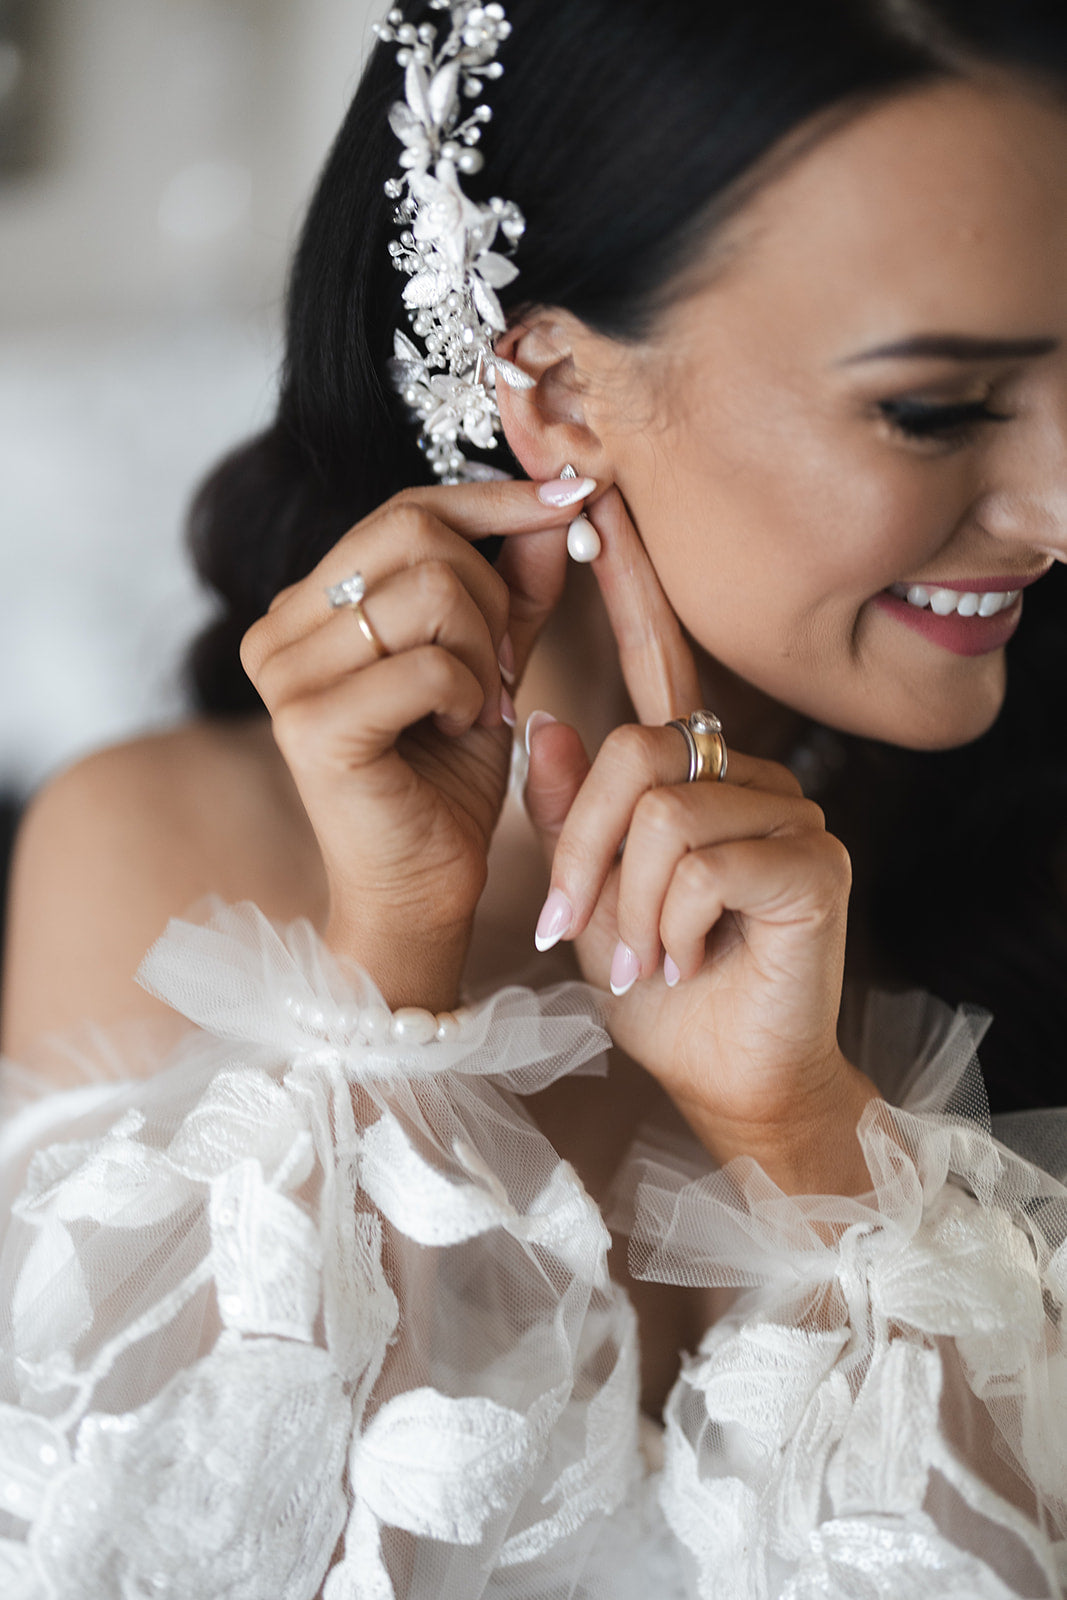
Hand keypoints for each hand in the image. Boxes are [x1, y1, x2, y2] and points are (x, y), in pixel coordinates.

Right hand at [241, 476, 592, 1008]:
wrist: (422, 889)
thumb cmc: (447, 778)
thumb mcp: (490, 663)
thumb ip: (515, 587)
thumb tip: (558, 503)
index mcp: (305, 605)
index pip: (405, 509)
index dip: (496, 499)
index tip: (573, 495)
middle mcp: (277, 628)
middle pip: (415, 533)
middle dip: (491, 593)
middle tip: (500, 667)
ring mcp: (284, 676)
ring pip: (429, 592)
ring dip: (483, 651)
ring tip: (474, 706)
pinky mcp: (310, 725)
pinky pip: (428, 664)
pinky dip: (468, 695)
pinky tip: (459, 733)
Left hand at [525, 490, 877, 1191]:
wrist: (722, 1074)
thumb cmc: (659, 984)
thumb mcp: (590, 895)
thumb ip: (568, 813)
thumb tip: (547, 721)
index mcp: (693, 774)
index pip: (664, 660)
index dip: (634, 582)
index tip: (601, 504)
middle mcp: (750, 774)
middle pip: (633, 750)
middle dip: (581, 850)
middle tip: (567, 928)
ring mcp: (791, 812)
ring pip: (662, 808)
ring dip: (628, 904)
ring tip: (642, 960)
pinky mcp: (814, 862)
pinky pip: (702, 857)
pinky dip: (668, 922)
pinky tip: (682, 963)